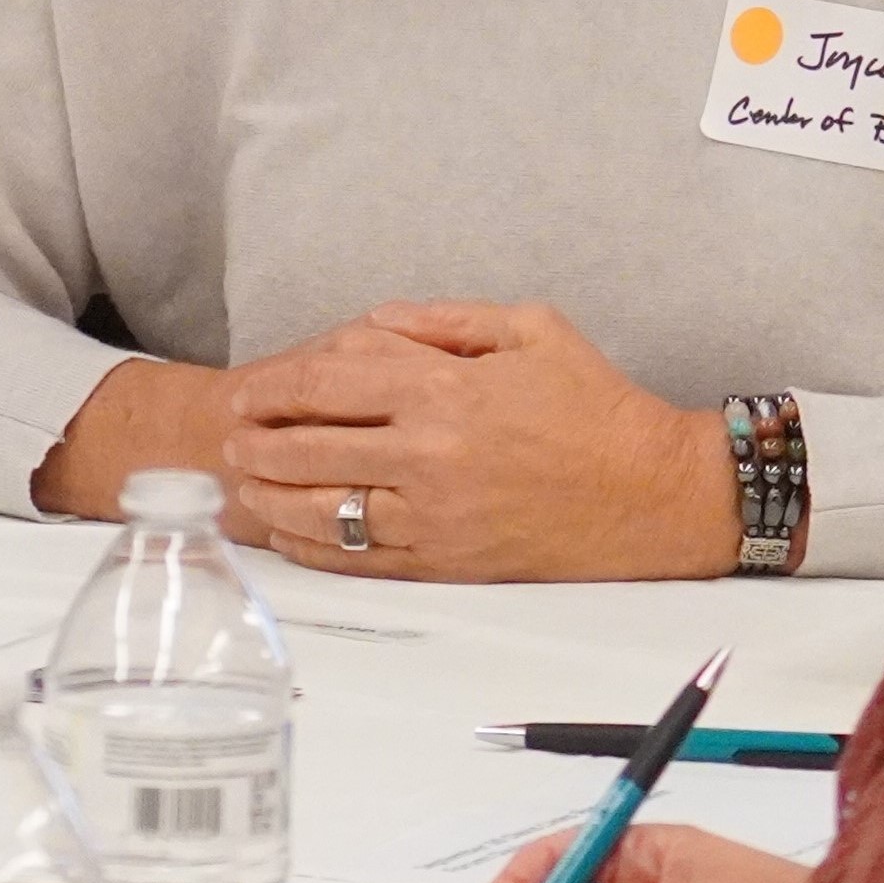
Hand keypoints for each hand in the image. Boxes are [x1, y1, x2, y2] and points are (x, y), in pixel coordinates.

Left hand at [214, 301, 733, 580]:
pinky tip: (290, 535)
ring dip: (271, 498)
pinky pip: (363, 558)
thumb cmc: (598, 405)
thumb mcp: (530, 328)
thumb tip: (374, 321)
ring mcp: (437, 515)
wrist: (653, 494)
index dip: (275, 387)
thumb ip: (444, 320)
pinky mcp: (450, 562)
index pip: (330, 384)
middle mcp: (431, 454)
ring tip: (243, 488)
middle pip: (311, 449)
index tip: (246, 392)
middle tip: (229, 440)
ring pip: (325, 510)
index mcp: (446, 389)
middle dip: (257, 443)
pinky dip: (316, 547)